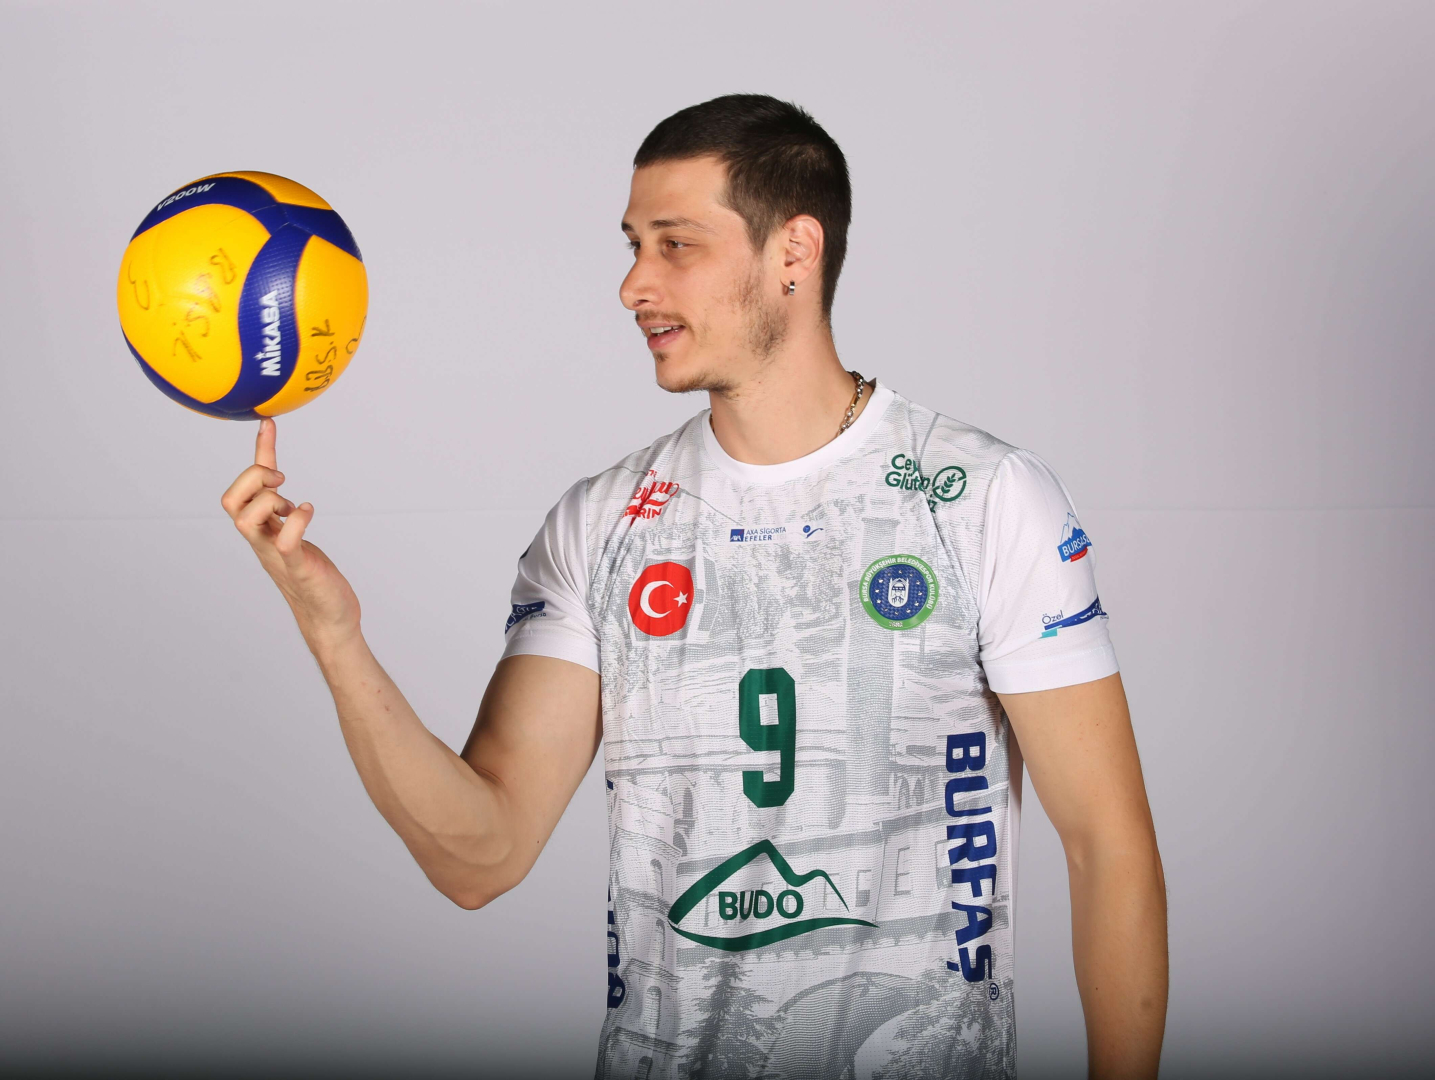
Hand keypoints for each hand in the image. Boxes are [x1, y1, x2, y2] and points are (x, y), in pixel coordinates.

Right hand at [220, 417, 361, 651]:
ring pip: (246, 520)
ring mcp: (276, 555)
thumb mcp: (297, 535)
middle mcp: (261, 541)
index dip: (258, 453)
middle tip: (282, 481)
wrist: (330, 619)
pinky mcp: (298, 569)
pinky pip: (285, 541)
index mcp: (260, 531)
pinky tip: (307, 511)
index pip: (242, 489)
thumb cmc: (315, 576)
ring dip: (268, 500)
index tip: (270, 423)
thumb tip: (282, 482)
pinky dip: (295, 521)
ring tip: (292, 503)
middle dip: (252, 478)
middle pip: (230, 501)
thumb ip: (286, 510)